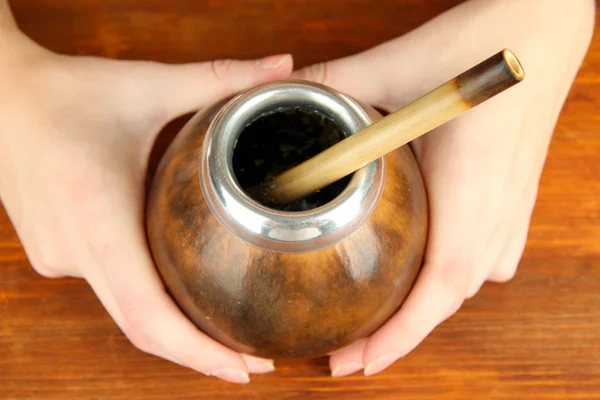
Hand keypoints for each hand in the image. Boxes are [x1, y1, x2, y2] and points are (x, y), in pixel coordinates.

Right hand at [0, 31, 292, 382]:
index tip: (242, 369)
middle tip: (252, 366)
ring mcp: (58, 257)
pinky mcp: (55, 252)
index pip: (147, 311)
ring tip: (227, 338)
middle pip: (140, 329)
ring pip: (123, 312)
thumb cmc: (68, 92)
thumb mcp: (148, 84)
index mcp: (97, 214)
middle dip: (197, 355)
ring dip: (174, 333)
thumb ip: (220, 77)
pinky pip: (109, 288)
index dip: (196, 350)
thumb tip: (282, 65)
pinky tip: (182, 295)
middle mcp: (73, 249)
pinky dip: (149, 303)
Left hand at [293, 0, 593, 376]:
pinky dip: (453, 280)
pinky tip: (430, 277)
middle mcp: (496, 209)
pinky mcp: (515, 197)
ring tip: (382, 328)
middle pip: (449, 297)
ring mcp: (512, 207)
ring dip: (426, 311)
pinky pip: (488, 260)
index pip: (439, 285)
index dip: (401, 335)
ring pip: (468, 283)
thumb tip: (285, 96)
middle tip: (350, 355)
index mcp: (470, 186)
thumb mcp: (398, 63)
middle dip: (401, 335)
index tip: (360, 365)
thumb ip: (336, 83)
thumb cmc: (486, 45)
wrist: (545, 27)